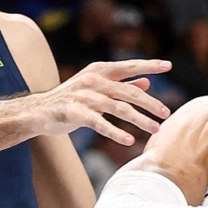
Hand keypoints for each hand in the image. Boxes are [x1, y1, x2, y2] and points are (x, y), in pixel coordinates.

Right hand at [37, 60, 171, 143]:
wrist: (39, 110)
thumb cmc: (72, 98)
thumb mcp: (98, 87)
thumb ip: (121, 84)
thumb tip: (147, 81)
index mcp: (100, 70)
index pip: (129, 66)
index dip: (149, 65)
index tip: (168, 65)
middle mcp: (93, 79)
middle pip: (129, 91)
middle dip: (150, 103)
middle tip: (166, 113)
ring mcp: (84, 96)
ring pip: (119, 108)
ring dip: (139, 120)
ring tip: (155, 129)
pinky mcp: (76, 112)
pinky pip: (100, 124)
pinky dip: (116, 132)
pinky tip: (129, 141)